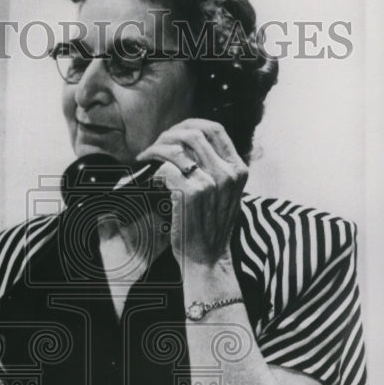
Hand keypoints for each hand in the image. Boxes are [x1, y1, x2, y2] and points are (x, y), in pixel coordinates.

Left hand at [137, 118, 247, 268]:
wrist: (207, 259)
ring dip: (156, 151)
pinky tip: (151, 181)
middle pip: (193, 134)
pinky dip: (154, 172)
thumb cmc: (210, 228)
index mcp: (238, 169)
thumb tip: (190, 146)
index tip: (173, 134)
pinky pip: (166, 170)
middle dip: (167, 136)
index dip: (189, 125)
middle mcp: (228, 173)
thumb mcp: (225, 194)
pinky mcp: (191, 194)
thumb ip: (216, 169)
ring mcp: (211, 183)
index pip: (215, 129)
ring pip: (177, 149)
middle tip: (153, 148)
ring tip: (146, 160)